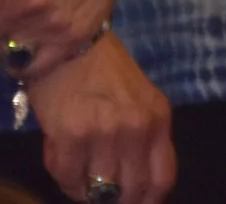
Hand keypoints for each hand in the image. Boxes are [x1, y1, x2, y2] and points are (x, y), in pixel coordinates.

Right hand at [27, 31, 175, 203]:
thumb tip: (131, 180)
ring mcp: (104, 134)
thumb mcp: (138, 97)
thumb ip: (143, 134)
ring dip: (86, 190)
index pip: (162, 180)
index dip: (146, 200)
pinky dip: (64, 178)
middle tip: (100, 192)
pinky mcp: (71, 136)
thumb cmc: (101, 67)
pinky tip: (63, 163)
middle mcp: (136, 129)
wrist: (64, 39)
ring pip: (98, 189)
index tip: (133, 202)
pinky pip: (68, 177)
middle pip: (131, 191)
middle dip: (114, 199)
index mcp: (157, 118)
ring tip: (78, 175)